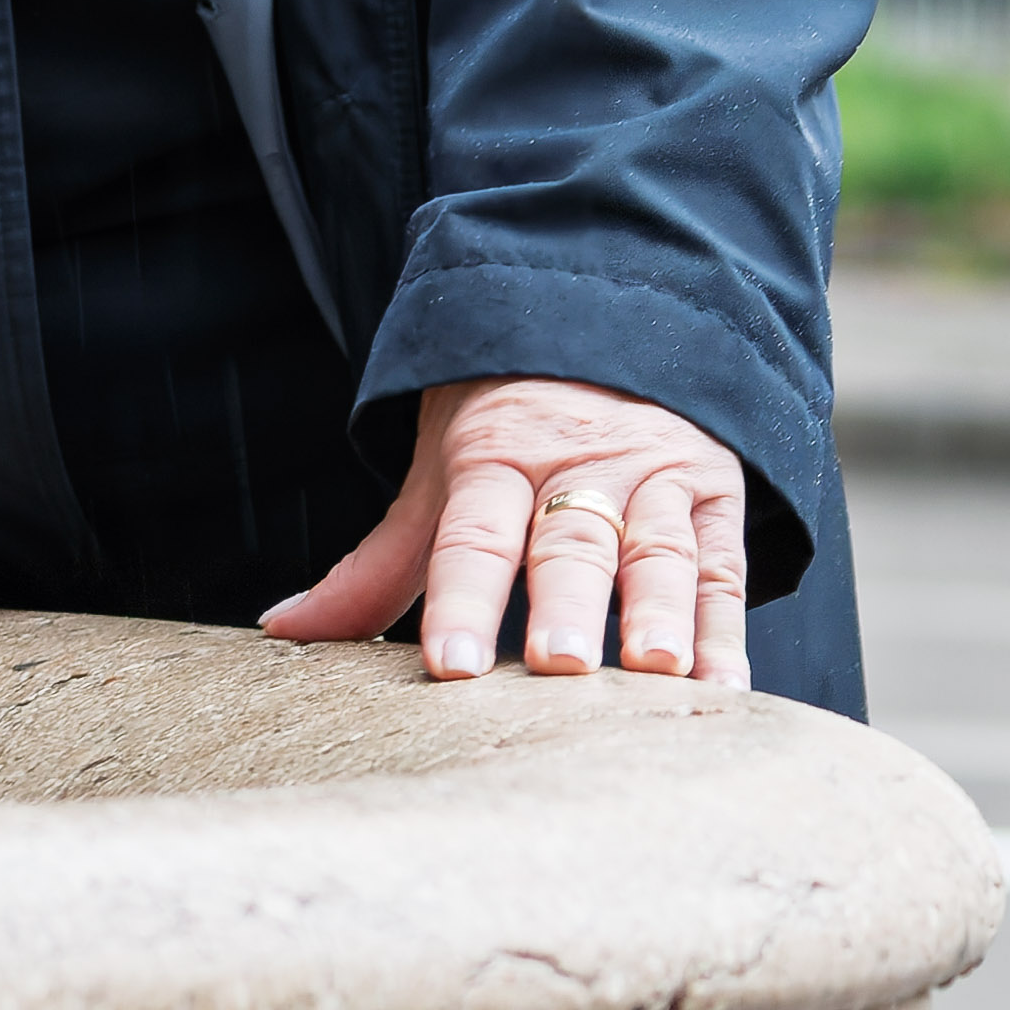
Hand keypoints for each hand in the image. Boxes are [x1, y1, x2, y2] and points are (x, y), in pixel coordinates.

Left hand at [260, 376, 750, 691]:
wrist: (605, 322)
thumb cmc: (501, 421)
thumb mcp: (438, 473)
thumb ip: (377, 566)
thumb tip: (284, 630)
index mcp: (497, 456)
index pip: (472, 535)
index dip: (460, 600)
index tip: (450, 667)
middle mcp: (579, 464)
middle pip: (571, 542)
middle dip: (566, 604)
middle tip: (558, 666)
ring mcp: (654, 475)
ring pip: (659, 550)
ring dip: (661, 614)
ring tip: (657, 671)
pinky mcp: (713, 491)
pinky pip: (723, 565)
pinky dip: (726, 629)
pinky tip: (725, 688)